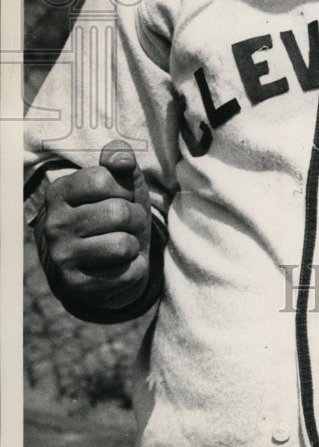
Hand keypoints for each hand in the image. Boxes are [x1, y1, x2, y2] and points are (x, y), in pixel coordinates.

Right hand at [38, 140, 151, 310]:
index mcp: (59, 193)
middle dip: (136, 217)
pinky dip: (135, 267)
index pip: (103, 178)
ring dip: (135, 243)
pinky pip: (127, 272)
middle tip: (127, 224)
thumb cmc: (115, 213)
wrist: (105, 261)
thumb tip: (123, 159)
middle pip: (118, 213)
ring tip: (124, 243)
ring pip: (123, 244)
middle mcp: (53, 225)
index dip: (124, 188)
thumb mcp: (120, 182)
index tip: (119, 197)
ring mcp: (62, 257)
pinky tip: (119, 265)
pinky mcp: (78, 286)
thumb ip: (120, 160)